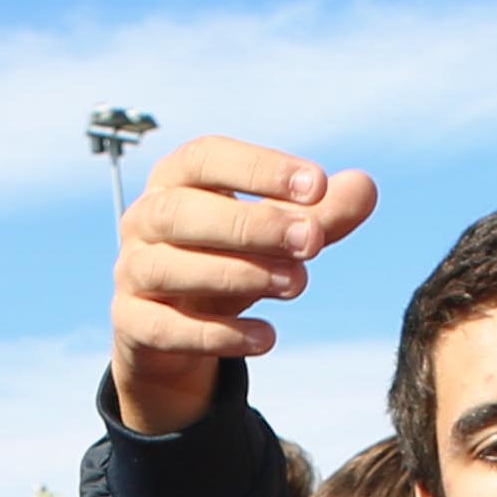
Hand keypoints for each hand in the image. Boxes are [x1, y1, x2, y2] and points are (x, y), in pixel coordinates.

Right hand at [109, 135, 382, 439]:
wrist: (176, 334)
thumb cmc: (228, 262)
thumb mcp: (275, 239)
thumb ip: (319, 216)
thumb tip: (365, 187)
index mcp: (175, 180)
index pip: (206, 158)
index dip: (258, 168)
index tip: (316, 185)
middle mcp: (144, 220)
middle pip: (183, 213)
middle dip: (251, 225)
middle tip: (313, 244)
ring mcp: (131, 273)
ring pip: (169, 268)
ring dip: (237, 274)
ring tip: (298, 284)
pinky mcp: (131, 324)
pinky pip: (166, 328)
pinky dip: (217, 334)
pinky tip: (267, 337)